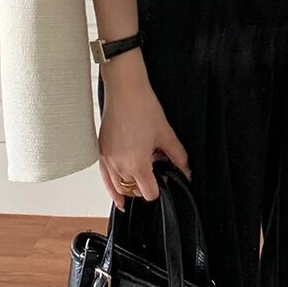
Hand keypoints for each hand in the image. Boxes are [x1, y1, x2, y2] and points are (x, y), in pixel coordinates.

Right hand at [98, 74, 191, 208]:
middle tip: (153, 171)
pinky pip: (105, 179)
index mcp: (137, 164)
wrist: (124, 90)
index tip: (162, 179)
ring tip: (140, 179)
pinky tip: (118, 197)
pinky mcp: (101, 153)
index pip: (148, 193)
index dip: (158, 189)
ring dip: (130, 187)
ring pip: (119, 188)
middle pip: (134, 190)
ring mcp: (108, 160)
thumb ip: (178, 156)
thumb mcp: (166, 133)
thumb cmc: (143, 106)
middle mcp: (119, 165)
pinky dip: (112, 189)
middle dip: (145, 185)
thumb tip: (186, 171)